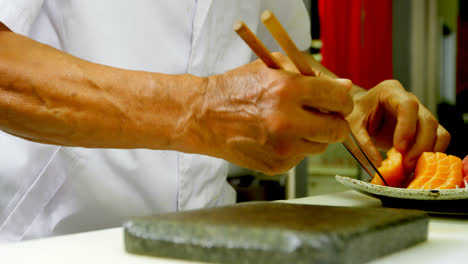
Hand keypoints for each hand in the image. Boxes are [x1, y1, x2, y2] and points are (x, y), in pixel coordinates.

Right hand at [185, 53, 353, 174]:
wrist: (204, 116)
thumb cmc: (235, 88)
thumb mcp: (271, 68)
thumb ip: (310, 74)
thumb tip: (344, 87)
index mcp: (287, 91)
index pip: (338, 100)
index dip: (342, 101)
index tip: (339, 102)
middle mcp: (287, 122)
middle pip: (338, 131)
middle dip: (336, 122)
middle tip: (324, 116)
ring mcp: (281, 149)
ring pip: (321, 146)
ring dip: (314, 135)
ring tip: (292, 124)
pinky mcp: (275, 166)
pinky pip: (301, 158)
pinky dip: (295, 147)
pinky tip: (277, 136)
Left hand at [346, 80, 450, 170]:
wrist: (359, 113)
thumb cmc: (355, 114)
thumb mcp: (352, 127)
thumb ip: (363, 144)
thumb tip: (378, 165)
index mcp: (390, 91)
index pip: (408, 105)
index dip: (407, 127)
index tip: (399, 148)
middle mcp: (409, 99)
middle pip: (428, 121)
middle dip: (420, 146)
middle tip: (405, 165)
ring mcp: (419, 113)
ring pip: (438, 132)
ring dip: (427, 153)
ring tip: (409, 168)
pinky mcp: (424, 128)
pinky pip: (438, 140)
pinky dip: (431, 155)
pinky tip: (416, 165)